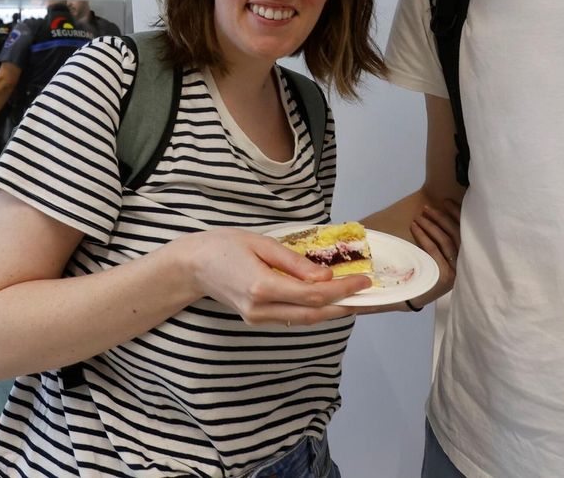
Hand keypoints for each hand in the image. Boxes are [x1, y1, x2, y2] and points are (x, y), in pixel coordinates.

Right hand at [173, 228, 370, 325]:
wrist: (192, 266)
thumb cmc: (224, 246)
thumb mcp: (261, 243)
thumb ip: (294, 262)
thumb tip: (326, 276)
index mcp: (262, 287)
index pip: (313, 293)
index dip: (343, 289)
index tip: (365, 280)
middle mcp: (261, 309)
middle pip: (314, 313)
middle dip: (346, 305)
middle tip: (371, 296)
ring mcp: (258, 318)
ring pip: (306, 319)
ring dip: (334, 310)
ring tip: (358, 299)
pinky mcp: (257, 320)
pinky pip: (294, 318)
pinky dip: (316, 310)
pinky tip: (331, 300)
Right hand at [348, 197, 463, 314]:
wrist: (422, 297)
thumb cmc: (407, 292)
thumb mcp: (395, 290)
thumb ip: (382, 285)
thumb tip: (355, 287)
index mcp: (440, 280)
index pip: (435, 253)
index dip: (425, 236)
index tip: (413, 224)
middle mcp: (455, 272)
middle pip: (447, 241)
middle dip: (433, 224)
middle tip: (421, 213)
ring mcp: (461, 263)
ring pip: (455, 235)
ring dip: (441, 219)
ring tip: (427, 209)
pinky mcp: (463, 253)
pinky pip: (461, 233)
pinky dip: (454, 217)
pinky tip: (447, 205)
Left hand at [407, 198, 461, 305]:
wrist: (413, 298)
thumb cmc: (424, 273)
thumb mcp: (437, 255)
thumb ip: (442, 239)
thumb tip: (439, 210)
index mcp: (466, 258)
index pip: (465, 232)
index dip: (457, 215)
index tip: (446, 202)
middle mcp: (465, 265)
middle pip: (456, 234)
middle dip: (442, 217)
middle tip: (427, 208)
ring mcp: (456, 271)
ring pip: (445, 240)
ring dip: (431, 224)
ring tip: (419, 215)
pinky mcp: (445, 276)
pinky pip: (434, 249)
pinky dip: (424, 236)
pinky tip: (415, 227)